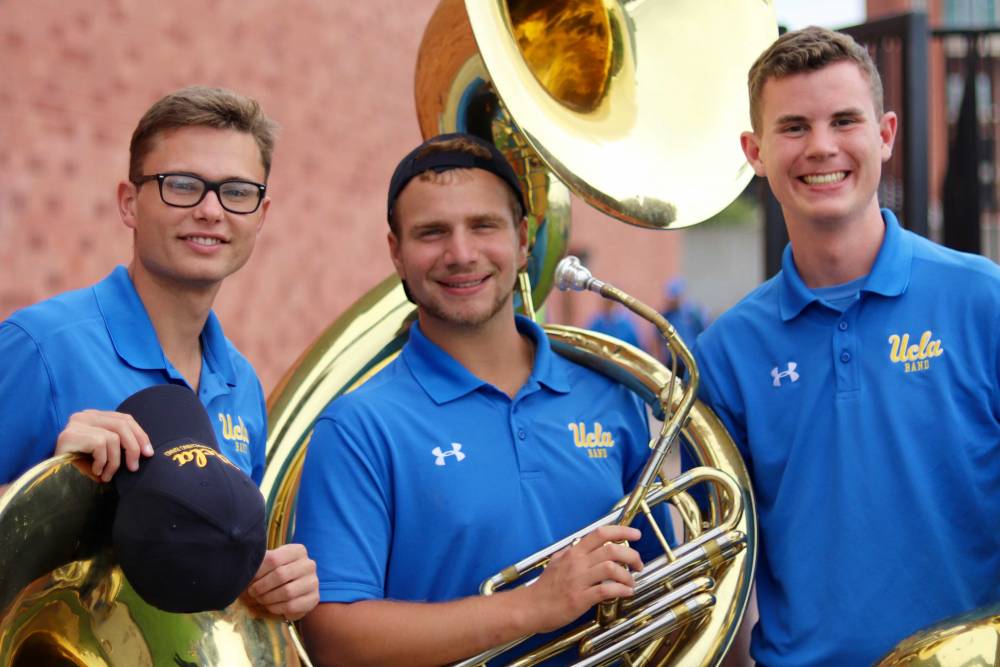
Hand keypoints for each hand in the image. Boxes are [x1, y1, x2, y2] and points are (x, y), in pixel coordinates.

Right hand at [55, 410, 153, 481]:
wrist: (55, 482)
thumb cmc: (82, 468)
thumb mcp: (106, 452)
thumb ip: (121, 443)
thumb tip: (147, 449)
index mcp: (94, 416)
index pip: (124, 419)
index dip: (140, 435)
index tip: (148, 452)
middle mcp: (84, 416)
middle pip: (122, 425)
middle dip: (133, 447)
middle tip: (134, 467)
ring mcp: (75, 424)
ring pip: (113, 437)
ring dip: (114, 461)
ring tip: (107, 474)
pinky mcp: (69, 435)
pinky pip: (100, 444)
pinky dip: (102, 461)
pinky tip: (95, 470)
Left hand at [248, 543, 318, 620]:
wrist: (294, 590)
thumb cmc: (276, 574)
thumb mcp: (270, 564)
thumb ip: (260, 564)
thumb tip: (246, 569)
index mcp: (298, 551)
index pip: (274, 559)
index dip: (258, 571)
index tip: (249, 578)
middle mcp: (309, 564)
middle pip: (280, 575)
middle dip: (262, 586)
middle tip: (252, 592)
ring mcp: (313, 582)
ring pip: (287, 592)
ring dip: (268, 598)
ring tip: (260, 599)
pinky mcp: (314, 599)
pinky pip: (291, 606)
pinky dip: (276, 608)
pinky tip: (270, 606)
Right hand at [520, 524, 642, 632]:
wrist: (530, 607)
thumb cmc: (543, 588)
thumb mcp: (556, 562)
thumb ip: (570, 553)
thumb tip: (579, 545)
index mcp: (573, 552)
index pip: (600, 533)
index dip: (621, 531)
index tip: (636, 534)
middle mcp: (577, 562)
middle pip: (612, 550)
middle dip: (632, 555)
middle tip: (638, 564)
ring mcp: (579, 580)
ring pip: (611, 568)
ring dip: (628, 575)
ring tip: (632, 582)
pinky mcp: (580, 598)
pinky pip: (606, 590)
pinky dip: (621, 590)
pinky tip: (626, 593)